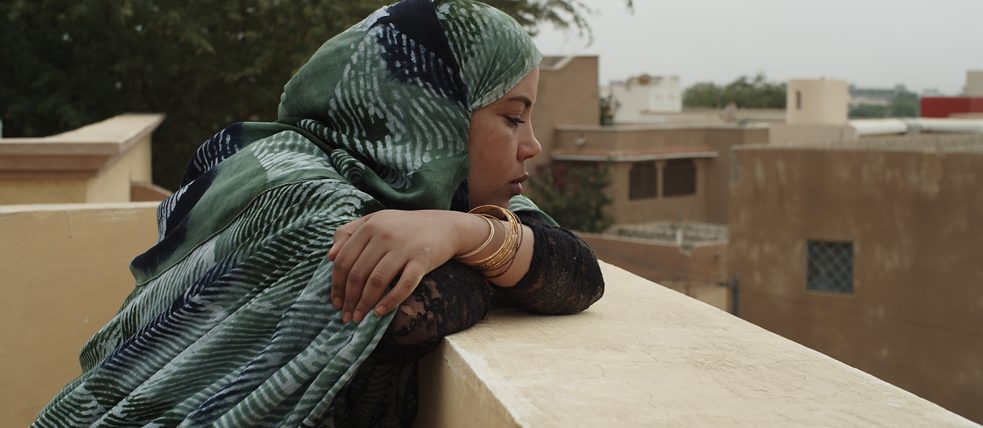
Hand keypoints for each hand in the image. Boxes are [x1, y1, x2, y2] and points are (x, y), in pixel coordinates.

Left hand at [328, 210, 482, 323]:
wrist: (444, 226)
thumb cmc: (404, 227)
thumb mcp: (375, 221)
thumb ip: (349, 232)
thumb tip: (329, 256)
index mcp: (369, 226)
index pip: (343, 260)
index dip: (336, 285)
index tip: (335, 302)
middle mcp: (384, 235)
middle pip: (357, 274)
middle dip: (348, 299)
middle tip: (346, 316)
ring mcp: (404, 248)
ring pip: (376, 281)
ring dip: (365, 304)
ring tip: (359, 319)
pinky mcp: (422, 260)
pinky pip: (403, 285)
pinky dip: (390, 301)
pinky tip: (380, 313)